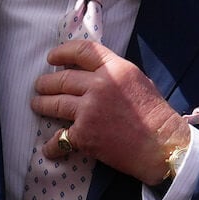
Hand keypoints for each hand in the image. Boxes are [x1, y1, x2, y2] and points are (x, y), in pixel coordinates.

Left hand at [30, 39, 189, 184]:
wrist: (162, 146)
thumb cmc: (156, 116)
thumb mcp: (138, 81)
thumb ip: (115, 75)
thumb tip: (94, 74)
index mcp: (115, 68)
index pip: (82, 51)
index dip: (63, 52)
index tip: (52, 58)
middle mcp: (99, 85)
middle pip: (63, 78)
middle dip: (46, 83)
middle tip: (40, 86)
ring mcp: (89, 109)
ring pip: (55, 103)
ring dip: (42, 105)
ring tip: (37, 105)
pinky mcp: (84, 134)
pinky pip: (60, 137)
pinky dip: (52, 145)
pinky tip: (48, 148)